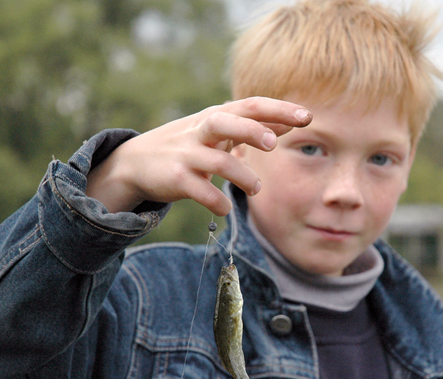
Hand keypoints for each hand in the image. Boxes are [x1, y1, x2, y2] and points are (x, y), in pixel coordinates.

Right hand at [86, 97, 311, 214]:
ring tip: (256, 189)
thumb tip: (289, 125)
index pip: (250, 106)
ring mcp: (186, 155)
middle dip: (251, 130)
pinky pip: (201, 192)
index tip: (307, 117)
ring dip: (243, 177)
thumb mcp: (217, 132)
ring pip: (218, 162)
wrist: (135, 163)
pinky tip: (225, 209)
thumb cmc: (188, 145)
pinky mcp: (175, 179)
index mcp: (215, 117)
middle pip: (226, 121)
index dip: (279, 109)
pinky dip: (217, 202)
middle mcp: (200, 131)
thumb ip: (252, 128)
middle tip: (272, 144)